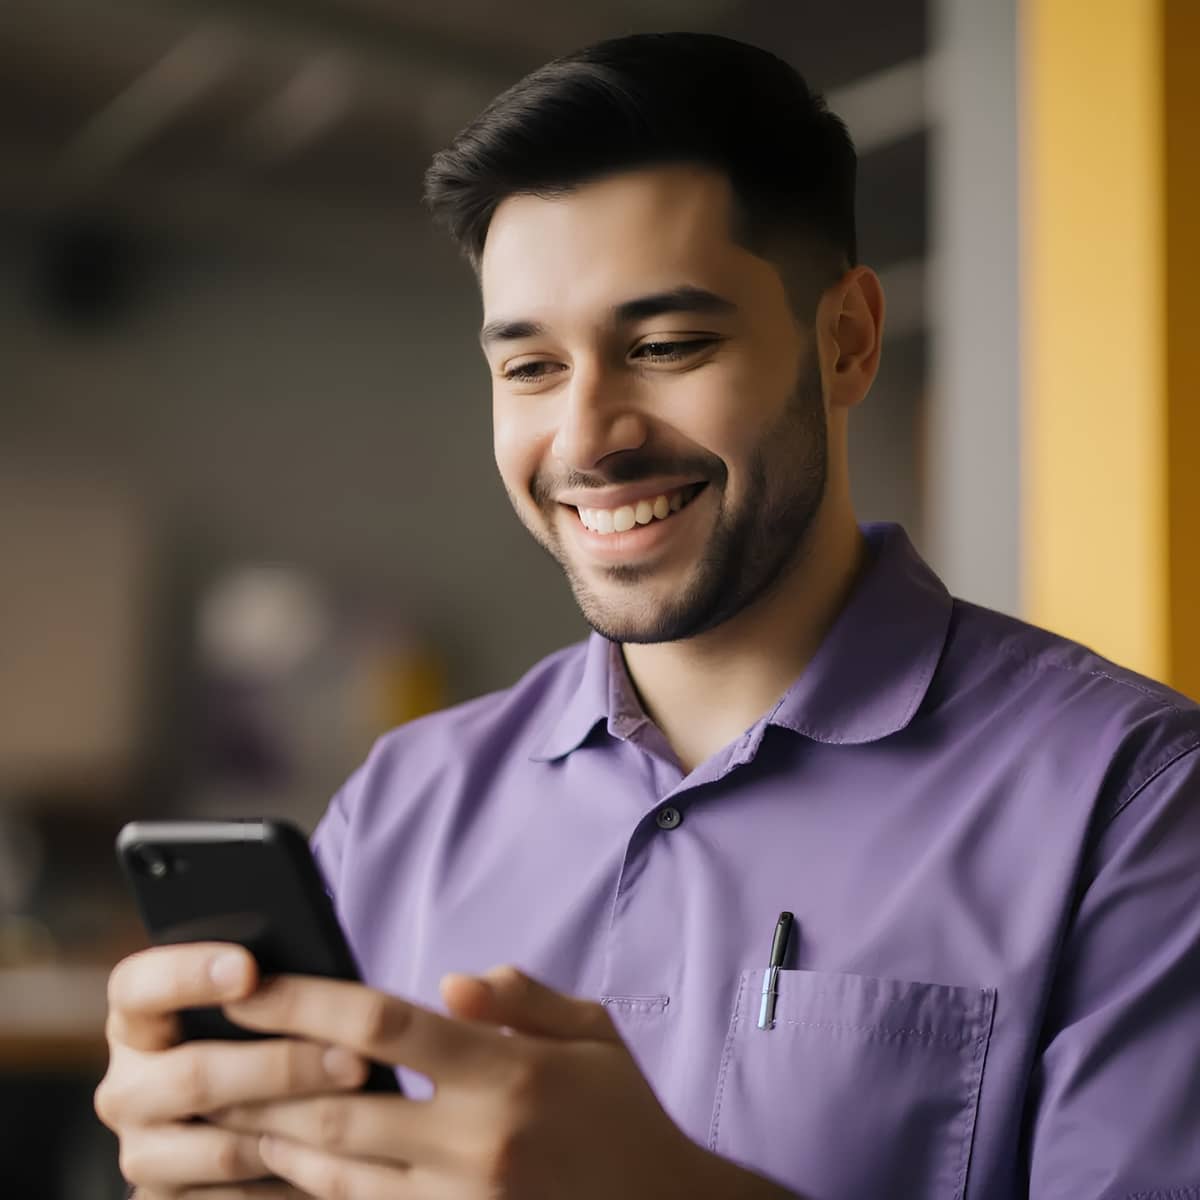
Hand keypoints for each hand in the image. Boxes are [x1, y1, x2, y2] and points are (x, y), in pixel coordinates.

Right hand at [94, 942, 373, 1197]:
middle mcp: (126, 1085)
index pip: (138, 985)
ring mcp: (142, 1149)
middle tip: (353, 1059)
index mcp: (136, 1017)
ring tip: (362, 1111)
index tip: (248, 968)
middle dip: (282, 1067)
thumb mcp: (247, 999)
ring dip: (299, 1127)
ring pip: (222, 1145)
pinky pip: (233, 1196)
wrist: (237, 1115)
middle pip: (194, 1075)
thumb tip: (320, 980)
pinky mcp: (165, 1198)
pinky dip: (288, 1176)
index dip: (188, 974)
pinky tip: (337, 1157)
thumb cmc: (255, 1031)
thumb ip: (263, 985)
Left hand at [209, 966, 721, 1198]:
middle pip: (335, 1106)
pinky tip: (275, 1163)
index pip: (383, 1025)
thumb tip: (447, 986)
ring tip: (215, 1105)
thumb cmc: (622, 1111)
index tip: (252, 980)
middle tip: (200, 1048)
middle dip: (257, 1075)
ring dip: (266, 1138)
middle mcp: (473, 1143)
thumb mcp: (592, 1032)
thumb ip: (520, 997)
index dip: (306, 998)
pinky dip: (307, 1189)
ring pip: (331, 1172)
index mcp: (506, 1073)